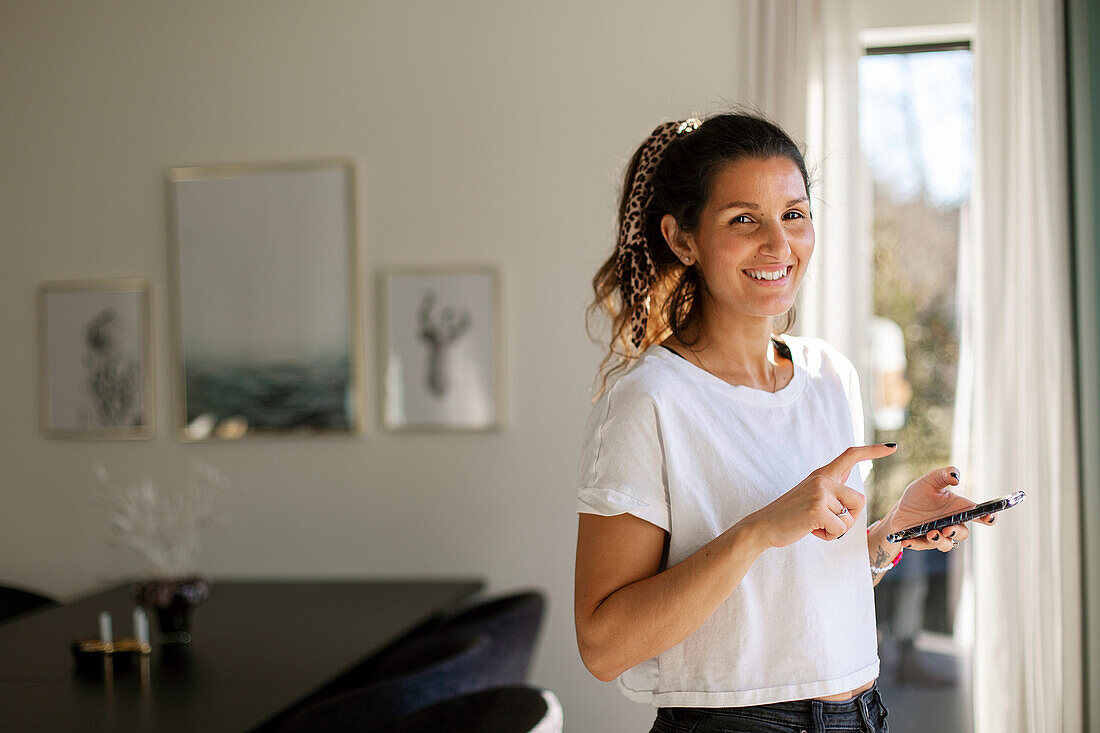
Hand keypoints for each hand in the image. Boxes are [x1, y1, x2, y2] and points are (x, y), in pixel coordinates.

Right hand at [746, 444, 896, 547]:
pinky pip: (840, 529)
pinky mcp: (817, 509)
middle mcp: (822, 480)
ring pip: (849, 518)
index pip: (850, 456)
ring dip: (836, 529)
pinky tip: (811, 530)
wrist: (763, 526)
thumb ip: (830, 488)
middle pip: (859, 500)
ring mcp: (819, 493)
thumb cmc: (789, 515)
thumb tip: (847, 479)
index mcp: (822, 475)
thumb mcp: (810, 495)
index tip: (892, 447)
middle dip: (849, 518)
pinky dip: (829, 536)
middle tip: (827, 522)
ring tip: (814, 525)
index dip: (873, 451)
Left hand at [885, 466, 997, 551]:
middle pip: (962, 533)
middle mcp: (951, 524)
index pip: (978, 515)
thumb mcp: (930, 480)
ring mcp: (938, 535)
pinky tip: (907, 540)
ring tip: (931, 534)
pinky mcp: (922, 542)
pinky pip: (922, 546)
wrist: (900, 508)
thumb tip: (956, 477)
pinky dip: (915, 544)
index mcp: (958, 509)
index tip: (989, 517)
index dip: (988, 517)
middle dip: (957, 532)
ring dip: (941, 541)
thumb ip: (943, 475)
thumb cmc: (920, 494)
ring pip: (946, 544)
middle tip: (948, 529)